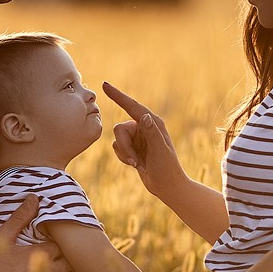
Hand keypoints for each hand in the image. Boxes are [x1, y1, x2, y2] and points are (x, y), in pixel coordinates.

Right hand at [102, 82, 187, 196]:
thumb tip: (143, 115)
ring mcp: (138, 137)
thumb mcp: (160, 151)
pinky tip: (136, 165)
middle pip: (120, 129)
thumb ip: (152, 133)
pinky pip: (117, 147)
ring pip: (117, 139)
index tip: (105, 85)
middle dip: (124, 146)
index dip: (118, 96)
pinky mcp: (133, 146)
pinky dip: (123, 157)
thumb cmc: (167, 169)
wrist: (167, 186)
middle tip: (134, 161)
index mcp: (153, 123)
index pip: (133, 106)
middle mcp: (144, 127)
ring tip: (137, 164)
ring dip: (124, 154)